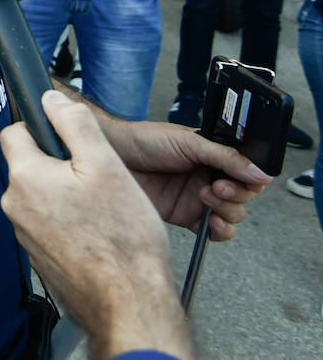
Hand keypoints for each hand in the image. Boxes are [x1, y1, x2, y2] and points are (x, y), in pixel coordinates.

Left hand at [0, 91, 192, 359]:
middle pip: (30, 166)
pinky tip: (97, 232)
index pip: (14, 132)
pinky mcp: (39, 256)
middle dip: (58, 164)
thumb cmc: (121, 237)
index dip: (41, 127)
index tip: (66, 136)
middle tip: (96, 177)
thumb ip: (75, 124)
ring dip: (64, 195)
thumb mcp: (105, 164)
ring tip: (101, 209)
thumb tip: (52, 98)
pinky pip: (49, 225)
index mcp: (25, 177)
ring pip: (41, 196)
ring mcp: (25, 234)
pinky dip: (68, 223)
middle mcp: (15, 206)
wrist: (128, 301)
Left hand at [98, 112, 271, 240]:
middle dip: (237, 194)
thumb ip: (224, 157)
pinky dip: (220, 231)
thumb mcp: (188, 142)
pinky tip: (212, 223)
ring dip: (228, 210)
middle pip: (243, 196)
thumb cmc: (144, 140)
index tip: (245, 180)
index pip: (246, 172)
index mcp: (213, 156)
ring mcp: (197, 198)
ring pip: (232, 215)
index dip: (251, 179)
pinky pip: (213, 232)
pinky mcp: (185, 216)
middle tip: (218, 186)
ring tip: (206, 196)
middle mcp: (208, 177)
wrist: (111, 154)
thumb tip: (260, 173)